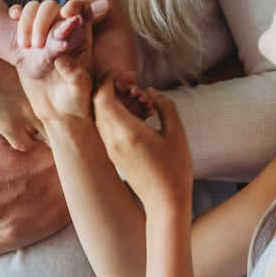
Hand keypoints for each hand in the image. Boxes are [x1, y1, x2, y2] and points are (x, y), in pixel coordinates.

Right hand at [13, 0, 97, 121]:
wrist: (56, 111)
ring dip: (27, 20)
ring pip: (34, 9)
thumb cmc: (74, 100)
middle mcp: (62, 30)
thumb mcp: (78, 91)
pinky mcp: (26, 38)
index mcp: (82, 38)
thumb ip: (75, 75)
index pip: (82, 9)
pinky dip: (15, 14)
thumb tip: (62, 58)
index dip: (75, 5)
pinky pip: (19, 16)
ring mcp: (43, 32)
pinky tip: (12, 19)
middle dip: (44, 18)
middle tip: (38, 44)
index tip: (67, 13)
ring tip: (25, 45)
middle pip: (53, 7)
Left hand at [94, 74, 192, 210]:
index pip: (103, 97)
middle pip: (98, 103)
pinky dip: (115, 114)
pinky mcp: (112, 154)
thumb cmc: (175, 168)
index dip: (110, 80)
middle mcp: (113, 139)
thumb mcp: (177, 132)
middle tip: (132, 84)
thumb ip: (164, 106)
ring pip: (100, 114)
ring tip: (138, 100)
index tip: (126, 74)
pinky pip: (106, 126)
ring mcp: (110, 148)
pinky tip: (137, 115)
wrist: (166, 202)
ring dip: (113, 100)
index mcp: (128, 132)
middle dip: (111, 87)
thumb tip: (150, 92)